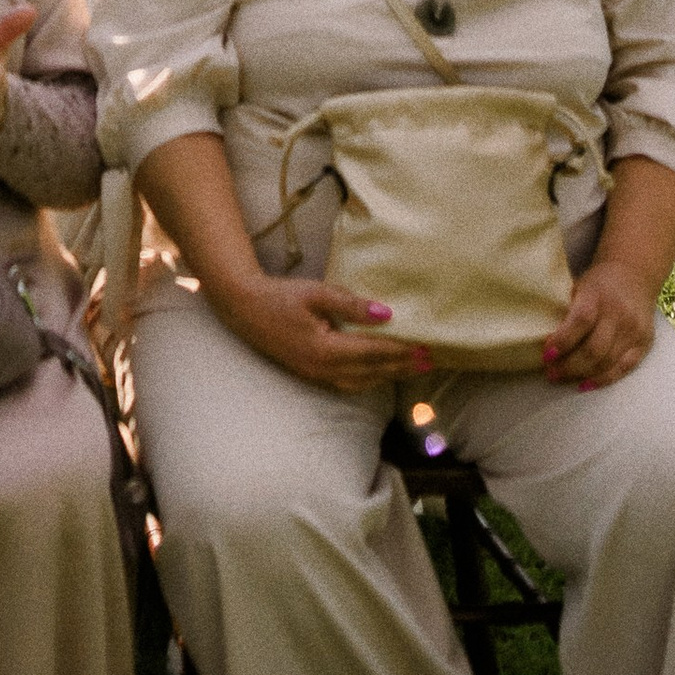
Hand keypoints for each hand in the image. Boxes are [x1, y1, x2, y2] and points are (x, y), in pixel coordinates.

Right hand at [216, 269, 429, 390]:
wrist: (242, 308)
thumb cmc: (278, 296)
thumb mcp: (315, 293)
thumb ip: (351, 304)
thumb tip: (387, 314)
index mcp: (326, 350)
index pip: (375, 353)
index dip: (403, 352)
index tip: (428, 348)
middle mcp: (324, 369)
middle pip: (374, 372)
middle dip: (404, 367)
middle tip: (432, 361)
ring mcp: (316, 375)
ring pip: (363, 381)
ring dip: (390, 375)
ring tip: (413, 367)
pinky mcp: (311, 373)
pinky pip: (350, 382)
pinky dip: (371, 378)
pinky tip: (380, 371)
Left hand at [538, 257, 657, 389]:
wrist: (635, 274)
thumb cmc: (599, 282)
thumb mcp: (579, 286)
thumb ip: (569, 311)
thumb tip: (550, 343)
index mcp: (598, 296)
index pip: (580, 322)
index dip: (562, 341)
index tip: (546, 355)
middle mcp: (619, 314)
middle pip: (594, 349)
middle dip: (569, 366)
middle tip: (551, 373)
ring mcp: (634, 330)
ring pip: (608, 362)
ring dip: (583, 375)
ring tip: (563, 378)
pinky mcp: (645, 342)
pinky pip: (624, 367)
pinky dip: (604, 379)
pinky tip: (587, 385)